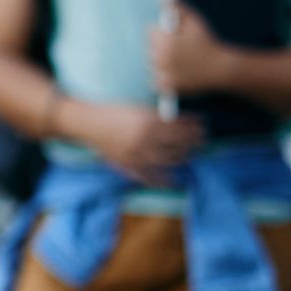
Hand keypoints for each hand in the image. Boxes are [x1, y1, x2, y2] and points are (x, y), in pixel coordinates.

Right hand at [71, 101, 203, 187]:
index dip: (195, 125)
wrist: (87, 124)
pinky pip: (152, 177)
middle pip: (179, 143)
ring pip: (170, 160)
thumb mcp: (136, 109)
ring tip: (191, 154)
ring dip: (184, 157)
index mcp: (148, 122)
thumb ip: (157, 117)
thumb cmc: (111, 113)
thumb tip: (180, 123)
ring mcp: (139, 155)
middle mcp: (146, 139)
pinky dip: (165, 181)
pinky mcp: (130, 166)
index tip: (203, 124)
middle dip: (194, 140)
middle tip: (202, 138)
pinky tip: (175, 181)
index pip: (180, 125)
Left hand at [149, 4, 233, 98]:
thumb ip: (177, 7)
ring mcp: (163, 73)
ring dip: (160, 63)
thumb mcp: (194, 20)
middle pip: (150, 49)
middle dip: (162, 48)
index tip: (175, 36)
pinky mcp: (167, 86)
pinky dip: (162, 79)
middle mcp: (160, 57)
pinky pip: (155, 82)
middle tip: (179, 51)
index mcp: (163, 40)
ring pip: (152, 65)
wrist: (222, 68)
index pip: (151, 33)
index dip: (163, 33)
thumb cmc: (208, 42)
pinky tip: (174, 73)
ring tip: (178, 61)